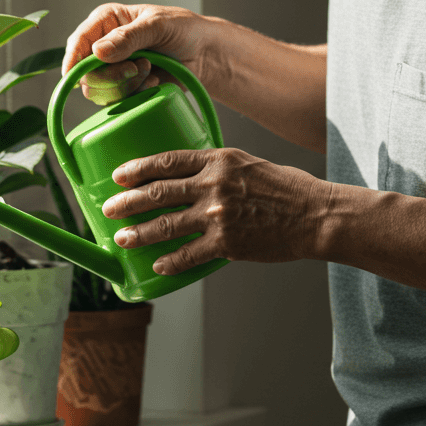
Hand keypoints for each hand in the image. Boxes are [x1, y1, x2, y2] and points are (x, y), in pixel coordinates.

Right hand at [63, 3, 216, 104]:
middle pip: (85, 73)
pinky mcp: (124, 88)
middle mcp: (103, 46)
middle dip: (111, 75)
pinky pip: (118, 101)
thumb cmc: (184, 30)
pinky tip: (154, 80)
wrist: (205, 54)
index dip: (74, 60)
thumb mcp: (157, 26)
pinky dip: (137, 93)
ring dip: (127, 84)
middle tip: (138, 67)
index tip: (77, 74)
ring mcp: (113, 69)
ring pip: (100, 90)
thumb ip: (128, 38)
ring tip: (151, 69)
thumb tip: (98, 52)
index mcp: (106, 21)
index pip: (78, 42)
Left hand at [100, 148, 327, 274]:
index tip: (118, 177)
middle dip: (127, 203)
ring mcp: (219, 216)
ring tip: (122, 239)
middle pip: (158, 193)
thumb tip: (188, 176)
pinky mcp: (227, 244)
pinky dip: (170, 261)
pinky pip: (188, 254)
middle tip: (109, 209)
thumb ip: (217, 169)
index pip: (167, 161)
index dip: (137, 169)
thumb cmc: (286, 189)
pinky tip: (156, 265)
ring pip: (166, 225)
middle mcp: (214, 185)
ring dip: (138, 234)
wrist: (316, 216)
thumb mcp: (248, 164)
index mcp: (218, 160)